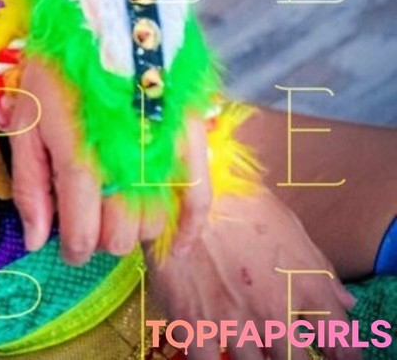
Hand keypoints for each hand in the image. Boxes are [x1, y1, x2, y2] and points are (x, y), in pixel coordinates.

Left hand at [3, 53, 210, 264]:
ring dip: (135, 226)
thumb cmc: (56, 64)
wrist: (101, 8)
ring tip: (118, 207)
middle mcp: (125, 166)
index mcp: (80, 161)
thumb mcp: (25, 117)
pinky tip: (178, 246)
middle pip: (122, 237)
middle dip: (101, 236)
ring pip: (155, 223)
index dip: (72, 249)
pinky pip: (200, 198)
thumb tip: (38, 241)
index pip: (83, 237)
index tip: (66, 243)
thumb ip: (31, 183)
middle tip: (89, 215)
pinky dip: (191, 228)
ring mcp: (162, 151)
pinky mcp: (189, 133)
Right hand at [144, 185, 357, 359]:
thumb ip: (321, 271)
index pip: (343, 346)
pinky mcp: (195, 326)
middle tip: (275, 340)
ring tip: (244, 337)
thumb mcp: (289, 226)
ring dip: (252, 355)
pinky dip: (213, 357)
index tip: (333, 353)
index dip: (342, 355)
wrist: (182, 185)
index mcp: (305, 288)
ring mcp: (234, 324)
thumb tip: (346, 303)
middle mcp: (274, 314)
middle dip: (290, 356)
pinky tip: (212, 345)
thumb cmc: (239, 201)